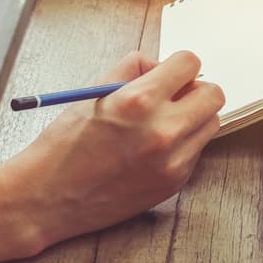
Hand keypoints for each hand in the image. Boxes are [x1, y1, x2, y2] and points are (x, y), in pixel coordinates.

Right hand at [0, 50, 224, 256]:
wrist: (48, 198)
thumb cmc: (64, 143)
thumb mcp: (93, 93)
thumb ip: (132, 70)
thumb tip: (161, 64)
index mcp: (139, 101)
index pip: (191, 64)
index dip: (179, 65)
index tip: (170, 73)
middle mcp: (163, 131)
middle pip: (214, 95)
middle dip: (195, 90)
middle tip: (173, 96)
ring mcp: (172, 161)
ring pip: (210, 123)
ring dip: (193, 117)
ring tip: (162, 123)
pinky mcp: (174, 183)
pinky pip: (195, 151)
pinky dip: (182, 144)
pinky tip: (152, 150)